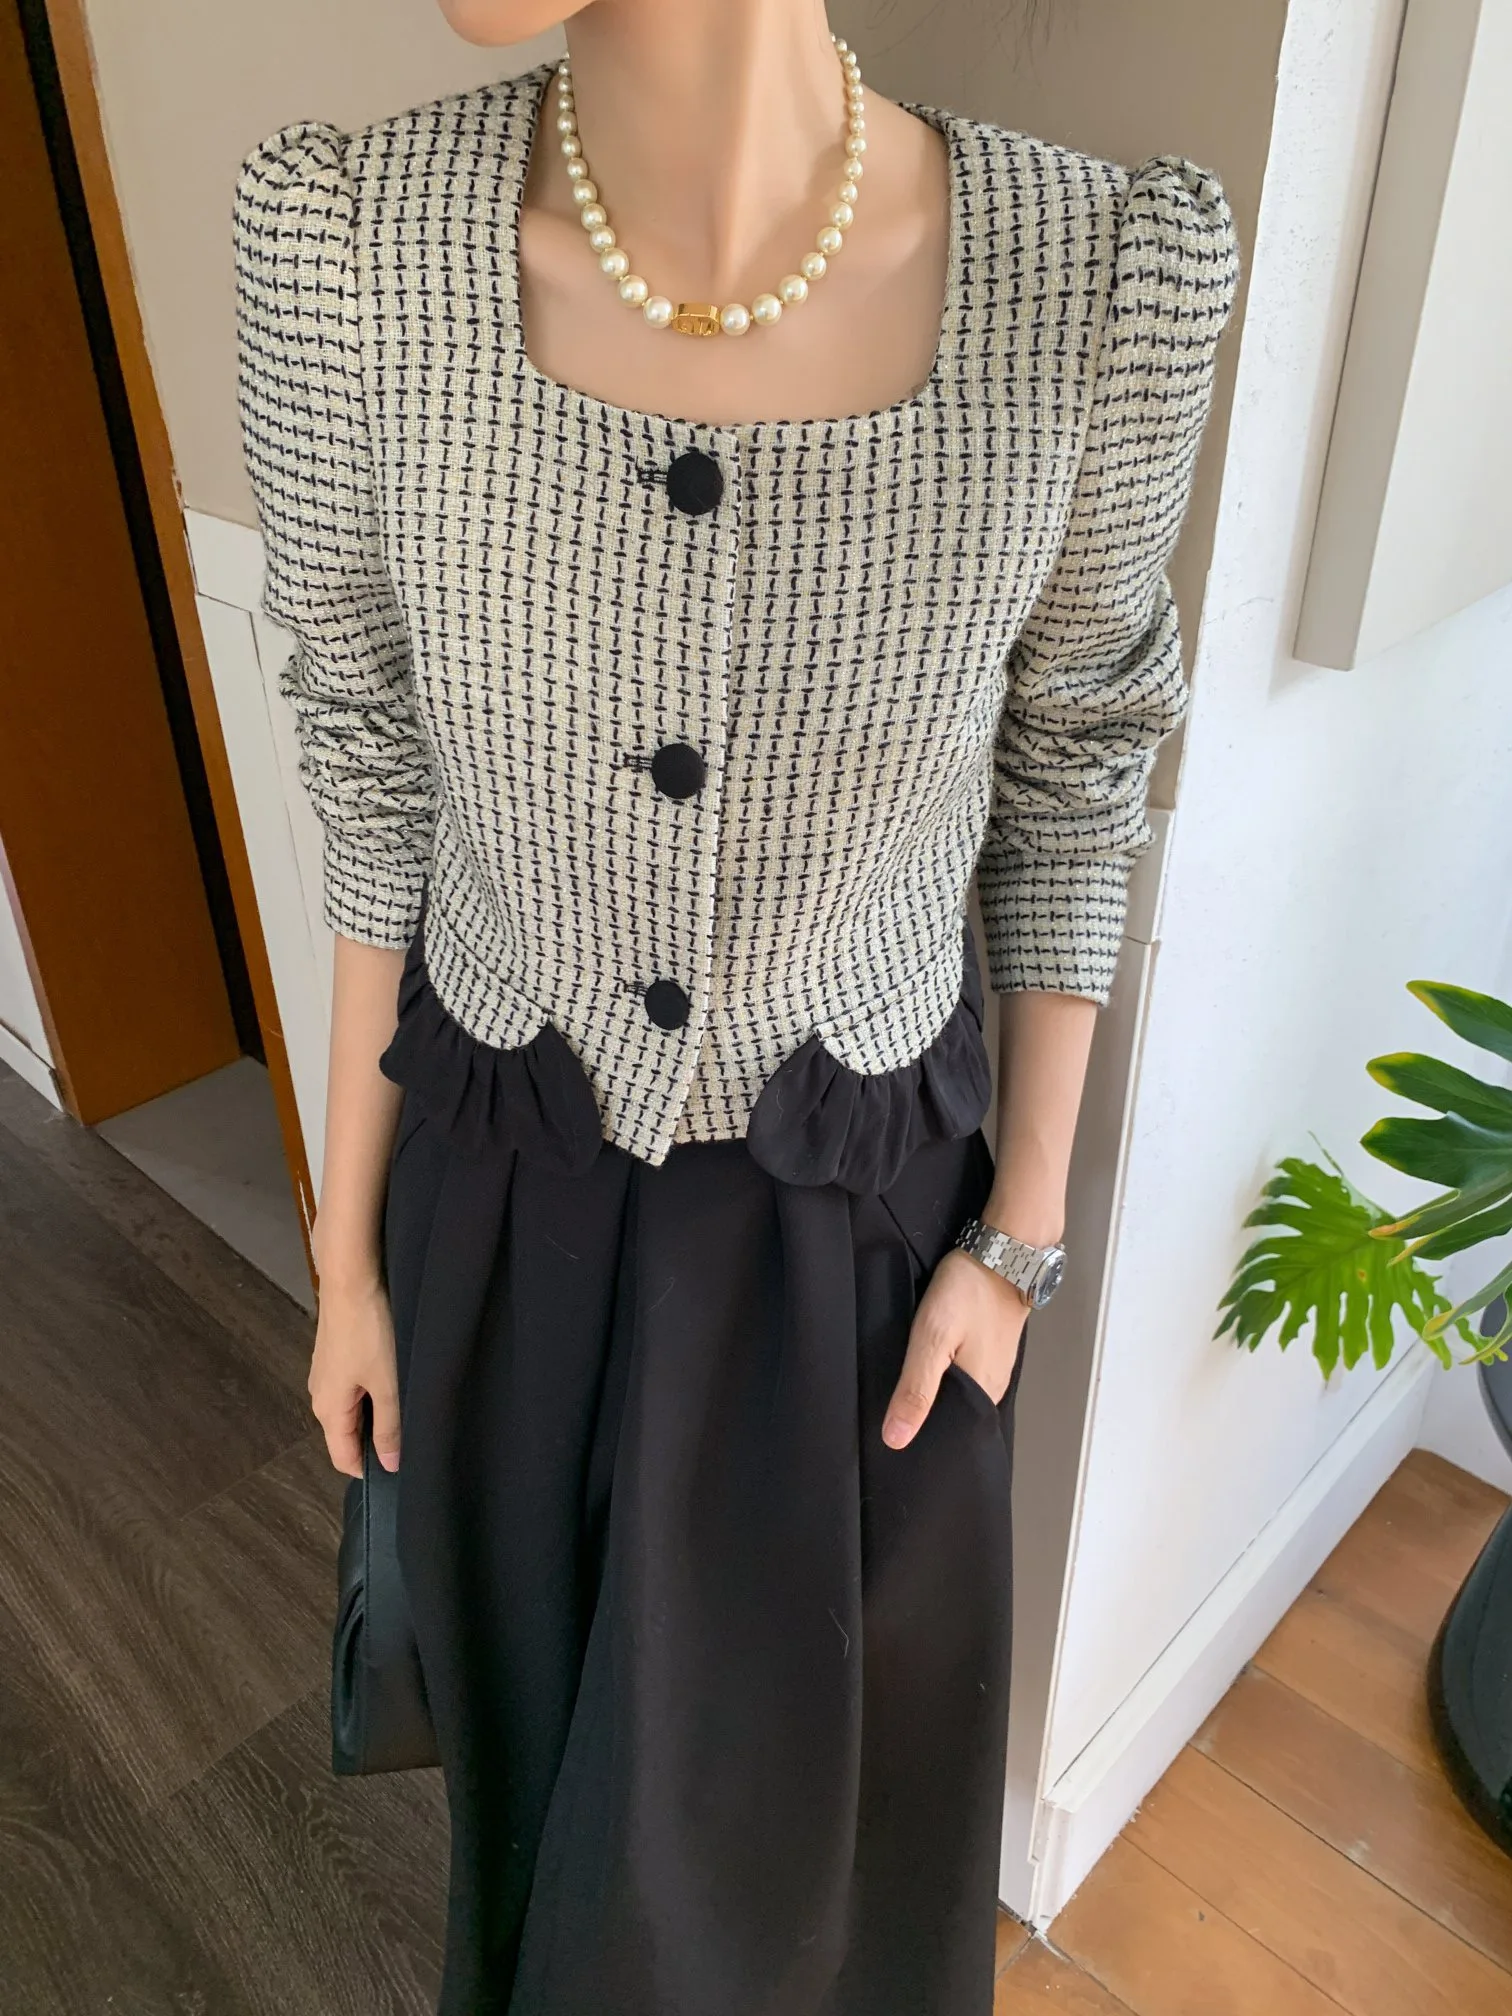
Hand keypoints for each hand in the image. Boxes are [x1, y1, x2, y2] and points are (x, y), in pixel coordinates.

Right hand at [307, 1269, 401, 1477]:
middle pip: (346, 1435)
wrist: (352, 1278)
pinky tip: (392, 1380)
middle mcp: (319, 1396)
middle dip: (375, 1442)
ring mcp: (325, 1373)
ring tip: (406, 1407)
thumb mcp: (388, 1384)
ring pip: (351, 1410)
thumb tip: (389, 1464)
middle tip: (411, 1436)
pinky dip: (370, 1393)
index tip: (401, 1468)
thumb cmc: (369, 1332)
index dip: (370, 1470)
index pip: (343, 1459)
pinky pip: (352, 1388)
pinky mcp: (334, 1354)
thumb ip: (390, 1427)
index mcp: (328, 1411)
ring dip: (375, 1415)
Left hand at [881, 1248, 1028, 1448]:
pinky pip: (967, 1372)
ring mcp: (995, 1366)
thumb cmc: (968, 1291)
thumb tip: (896, 1439)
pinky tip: (932, 1362)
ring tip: (909, 1385)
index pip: (949, 1435)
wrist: (1005, 1251)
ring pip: (960, 1393)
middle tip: (896, 1404)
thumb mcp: (932, 1338)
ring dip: (937, 1391)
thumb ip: (916, 1388)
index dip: (921, 1437)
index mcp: (982, 1394)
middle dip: (927, 1414)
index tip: (895, 1434)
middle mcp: (993, 1387)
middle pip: (955, 1415)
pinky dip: (948, 1372)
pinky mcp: (992, 1347)